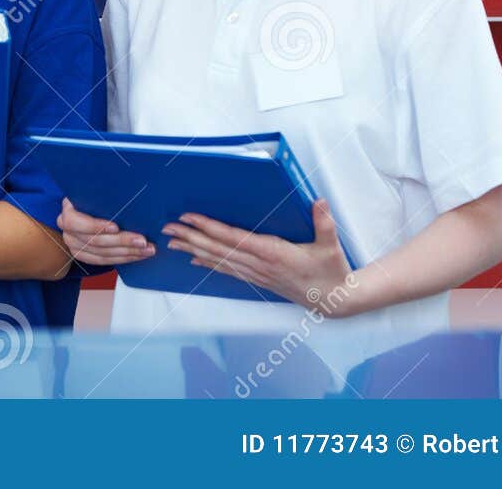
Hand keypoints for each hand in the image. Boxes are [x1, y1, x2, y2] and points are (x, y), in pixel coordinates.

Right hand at [56, 199, 155, 265]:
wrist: (88, 207)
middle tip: (142, 240)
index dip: (95, 226)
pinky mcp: (83, 255)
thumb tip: (130, 196)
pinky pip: (103, 261)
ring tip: (146, 248)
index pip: (74, 222)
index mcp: (68, 210)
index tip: (116, 227)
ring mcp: (74, 244)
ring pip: (101, 253)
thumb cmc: (96, 197)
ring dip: (127, 252)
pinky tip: (137, 254)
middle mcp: (67, 230)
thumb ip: (109, 196)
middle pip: (93, 241)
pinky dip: (123, 258)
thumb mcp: (98, 191)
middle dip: (121, 241)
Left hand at [163, 200, 354, 313]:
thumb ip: (324, 222)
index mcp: (273, 253)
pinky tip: (194, 260)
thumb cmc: (331, 271)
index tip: (189, 218)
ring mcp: (257, 274)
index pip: (233, 238)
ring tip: (172, 243)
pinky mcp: (258, 279)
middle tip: (167, 228)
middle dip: (191, 237)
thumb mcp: (331, 245)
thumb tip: (318, 201)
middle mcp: (259, 264)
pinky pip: (228, 270)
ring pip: (219, 260)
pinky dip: (209, 264)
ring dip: (194, 250)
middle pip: (218, 249)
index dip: (209, 228)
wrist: (334, 301)